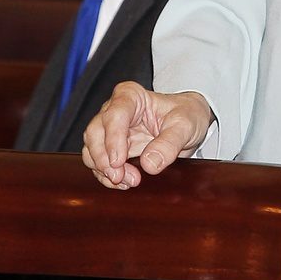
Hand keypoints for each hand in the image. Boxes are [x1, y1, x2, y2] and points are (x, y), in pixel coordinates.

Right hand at [82, 81, 213, 189]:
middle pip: (95, 133)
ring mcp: (110, 130)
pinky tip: (123, 183)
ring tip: (129, 182)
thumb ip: (170, 143)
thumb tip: (149, 164)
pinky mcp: (111, 148)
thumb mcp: (185, 126)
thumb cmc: (187, 114)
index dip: (113, 139)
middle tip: (121, 177)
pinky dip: (106, 176)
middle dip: (104, 159)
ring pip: (91, 150)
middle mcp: (114, 110)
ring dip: (104, 170)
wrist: (189, 122)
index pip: (114, 115)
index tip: (119, 161)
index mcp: (130, 96)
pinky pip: (98, 163)